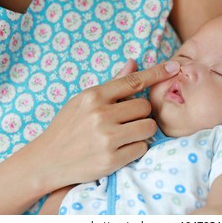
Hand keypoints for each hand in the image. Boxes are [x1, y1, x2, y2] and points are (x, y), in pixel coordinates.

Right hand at [35, 60, 180, 190]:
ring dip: (143, 131)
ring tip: (127, 134)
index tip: (174, 68)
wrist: (47, 160)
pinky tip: (121, 149)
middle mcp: (100, 115)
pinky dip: (137, 148)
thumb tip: (133, 63)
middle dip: (141, 114)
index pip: (133, 81)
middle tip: (127, 121)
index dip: (156, 73)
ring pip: (148, 127)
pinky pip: (142, 148)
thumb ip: (111, 84)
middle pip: (145, 107)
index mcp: (93, 96)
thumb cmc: (68, 127)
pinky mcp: (111, 160)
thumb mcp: (83, 101)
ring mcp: (106, 138)